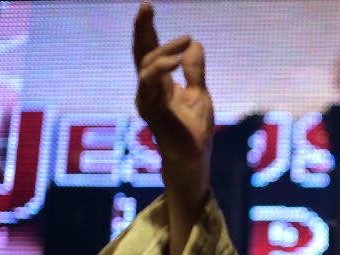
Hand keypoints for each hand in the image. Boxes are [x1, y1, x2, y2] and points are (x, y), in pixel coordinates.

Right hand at [132, 1, 212, 197]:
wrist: (194, 156)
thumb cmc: (194, 129)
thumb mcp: (199, 92)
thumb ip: (195, 70)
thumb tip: (195, 44)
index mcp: (159, 82)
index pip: (149, 50)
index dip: (147, 29)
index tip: (147, 7)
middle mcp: (148, 88)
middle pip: (140, 52)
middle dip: (141, 28)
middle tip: (146, 6)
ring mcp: (146, 98)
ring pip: (145, 65)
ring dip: (163, 50)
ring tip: (184, 40)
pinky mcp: (149, 110)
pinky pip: (148, 84)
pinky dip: (161, 69)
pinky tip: (176, 59)